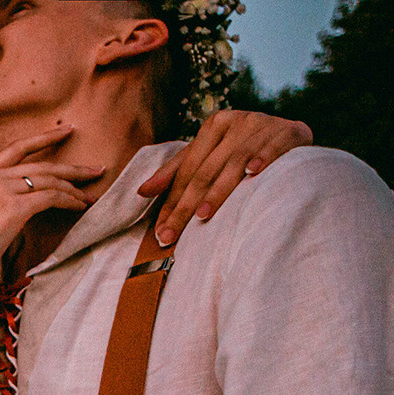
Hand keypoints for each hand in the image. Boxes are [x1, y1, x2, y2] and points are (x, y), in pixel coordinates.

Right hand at [0, 126, 101, 293]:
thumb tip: (24, 203)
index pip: (17, 148)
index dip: (45, 137)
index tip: (66, 131)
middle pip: (41, 165)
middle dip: (72, 169)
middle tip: (95, 169)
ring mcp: (1, 190)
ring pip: (49, 181)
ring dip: (73, 189)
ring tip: (89, 196)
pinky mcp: (12, 208)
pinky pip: (50, 198)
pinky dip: (68, 202)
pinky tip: (77, 207)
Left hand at [138, 109, 312, 245]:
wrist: (292, 135)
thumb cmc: (243, 149)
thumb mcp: (209, 155)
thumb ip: (176, 172)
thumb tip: (141, 191)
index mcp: (214, 125)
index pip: (187, 170)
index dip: (172, 201)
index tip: (160, 231)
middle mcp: (236, 121)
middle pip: (205, 171)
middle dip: (185, 206)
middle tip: (171, 234)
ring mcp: (262, 125)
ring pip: (234, 163)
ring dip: (219, 190)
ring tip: (202, 215)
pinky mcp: (288, 132)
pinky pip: (272, 148)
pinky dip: (262, 159)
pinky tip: (253, 173)